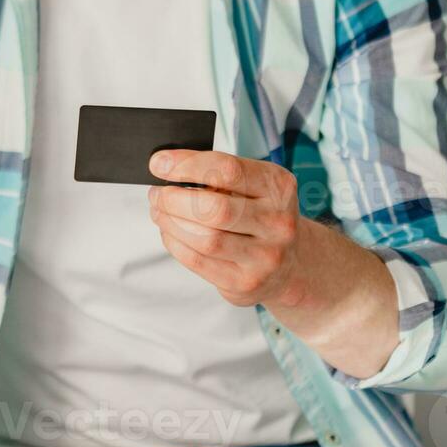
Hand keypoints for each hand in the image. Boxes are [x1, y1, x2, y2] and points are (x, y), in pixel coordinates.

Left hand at [146, 149, 307, 308]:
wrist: (290, 265)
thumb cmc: (261, 217)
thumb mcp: (255, 187)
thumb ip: (219, 176)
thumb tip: (168, 166)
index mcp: (278, 187)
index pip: (227, 170)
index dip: (187, 165)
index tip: (159, 163)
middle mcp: (277, 222)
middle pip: (213, 209)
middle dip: (173, 199)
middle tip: (156, 193)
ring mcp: (264, 257)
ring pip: (204, 239)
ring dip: (170, 222)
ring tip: (158, 211)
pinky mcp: (245, 283)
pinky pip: (198, 261)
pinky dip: (175, 243)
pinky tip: (169, 232)